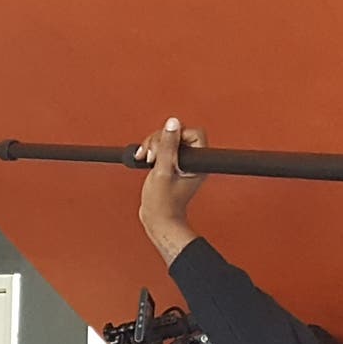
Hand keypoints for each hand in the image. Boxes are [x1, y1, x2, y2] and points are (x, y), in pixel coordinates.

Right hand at [134, 117, 207, 261]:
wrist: (157, 220)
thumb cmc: (163, 204)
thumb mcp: (163, 171)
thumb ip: (168, 146)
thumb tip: (173, 123)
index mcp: (197, 162)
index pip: (193, 133)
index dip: (176, 135)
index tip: (164, 146)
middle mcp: (192, 161)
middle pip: (178, 134)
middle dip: (160, 141)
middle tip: (152, 156)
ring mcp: (182, 163)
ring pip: (168, 140)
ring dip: (153, 146)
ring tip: (146, 159)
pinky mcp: (171, 166)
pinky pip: (162, 149)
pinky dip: (151, 151)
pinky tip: (144, 159)